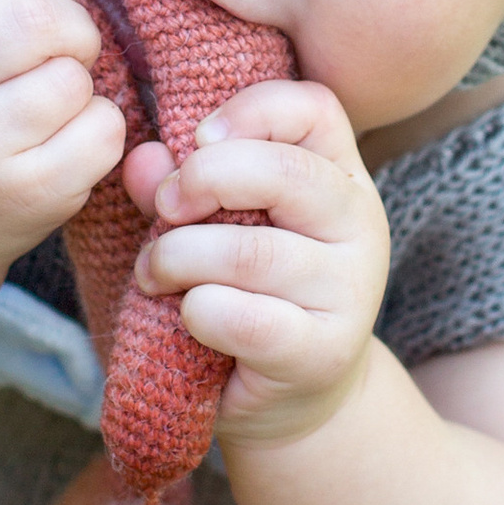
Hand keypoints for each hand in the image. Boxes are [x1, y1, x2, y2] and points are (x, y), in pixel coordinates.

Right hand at [0, 0, 125, 278]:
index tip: (43, 4)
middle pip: (34, 19)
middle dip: (72, 25)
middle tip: (69, 49)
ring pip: (70, 79)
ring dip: (84, 82)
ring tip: (59, 99)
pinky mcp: (21, 196)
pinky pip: (100, 134)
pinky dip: (101, 130)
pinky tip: (70, 140)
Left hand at [128, 78, 390, 445]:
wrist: (289, 396)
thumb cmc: (246, 294)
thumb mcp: (212, 229)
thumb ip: (177, 189)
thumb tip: (144, 158)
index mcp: (339, 176)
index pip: (313, 108)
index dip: (248, 111)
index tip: (198, 141)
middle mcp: (360, 225)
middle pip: (286, 172)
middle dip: (204, 180)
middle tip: (165, 208)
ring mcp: (350, 291)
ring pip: (253, 252)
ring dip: (180, 257)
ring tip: (154, 272)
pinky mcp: (323, 351)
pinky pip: (247, 319)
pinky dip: (199, 312)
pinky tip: (189, 316)